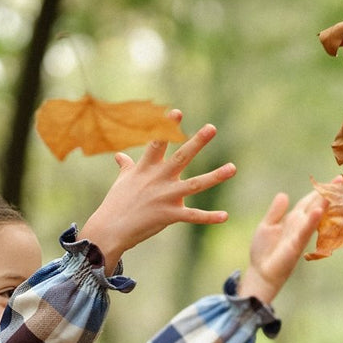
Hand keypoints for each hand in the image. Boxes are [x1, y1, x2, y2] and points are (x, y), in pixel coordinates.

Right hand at [79, 114, 235, 271]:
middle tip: (212, 128)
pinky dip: (209, 217)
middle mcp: (158, 179)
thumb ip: (126, 167)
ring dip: (215, 176)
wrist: (110, 230)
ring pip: (195, 185)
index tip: (177, 112)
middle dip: (197, 142)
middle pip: (181, 157)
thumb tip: (119, 156)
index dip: (167, 127)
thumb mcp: (122, 181)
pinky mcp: (169, 215)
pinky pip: (193, 216)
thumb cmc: (116, 203)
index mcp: (147, 168)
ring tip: (232, 168)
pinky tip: (225, 216)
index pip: (158, 142)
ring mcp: (165, 197)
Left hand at [237, 186, 327, 305]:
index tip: (333, 180)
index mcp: (293, 218)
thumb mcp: (267, 225)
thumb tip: (284, 194)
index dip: (319, 190)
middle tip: (341, 180)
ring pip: (314, 216)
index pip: (309, 201)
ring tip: (334, 191)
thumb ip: (276, 211)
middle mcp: (300, 225)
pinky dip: (312, 221)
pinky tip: (319, 210)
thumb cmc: (264, 251)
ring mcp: (299, 235)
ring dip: (324, 204)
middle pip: (316, 205)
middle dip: (327, 194)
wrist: (261, 272)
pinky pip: (305, 231)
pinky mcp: (296, 245)